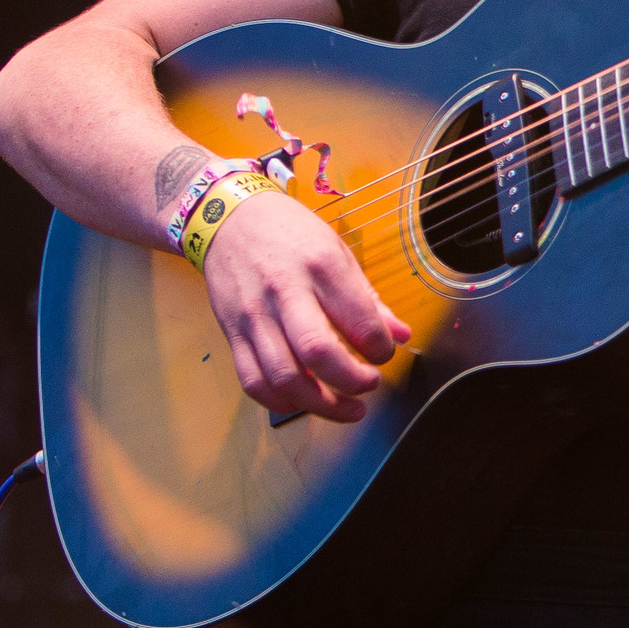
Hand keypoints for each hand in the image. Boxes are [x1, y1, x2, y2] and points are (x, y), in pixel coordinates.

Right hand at [200, 190, 412, 422]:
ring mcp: (254, 316)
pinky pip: (253, 381)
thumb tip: (400, 336)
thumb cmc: (290, 234)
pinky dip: (281, 402)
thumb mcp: (338, 252)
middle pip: (317, 352)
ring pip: (284, 377)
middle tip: (370, 384)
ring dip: (321, 404)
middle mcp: (285, 292)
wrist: (228, 220)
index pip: (359, 320)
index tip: (384, 352)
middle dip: (352, 381)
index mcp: (321, 266)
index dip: (380, 348)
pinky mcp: (231, 334)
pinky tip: (305, 402)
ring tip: (346, 407)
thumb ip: (368, 299)